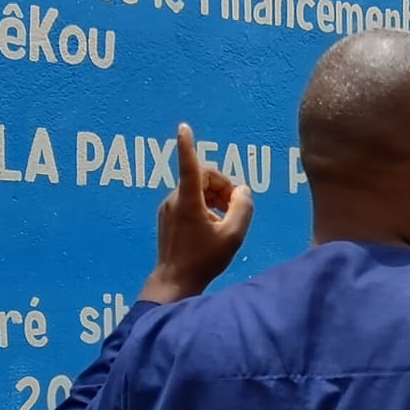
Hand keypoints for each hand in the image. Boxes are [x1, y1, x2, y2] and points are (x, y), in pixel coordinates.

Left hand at [139, 124, 253, 304]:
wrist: (175, 281)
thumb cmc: (204, 259)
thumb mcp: (233, 236)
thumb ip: (242, 208)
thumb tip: (243, 191)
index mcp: (189, 200)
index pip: (189, 165)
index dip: (187, 145)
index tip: (183, 127)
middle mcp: (175, 199)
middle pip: (201, 177)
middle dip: (222, 186)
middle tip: (236, 206)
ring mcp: (168, 208)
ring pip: (195, 190)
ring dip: (214, 197)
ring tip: (226, 219)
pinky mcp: (166, 218)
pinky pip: (188, 201)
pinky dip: (204, 206)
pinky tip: (213, 226)